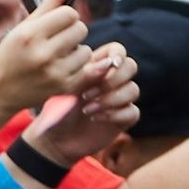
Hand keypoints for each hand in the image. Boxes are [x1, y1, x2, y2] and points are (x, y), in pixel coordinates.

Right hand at [0, 0, 89, 113]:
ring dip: (75, 50)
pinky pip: (86, 68)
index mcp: (29, 33)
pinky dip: (76, 66)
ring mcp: (54, 72)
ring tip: (56, 56)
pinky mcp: (64, 87)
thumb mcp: (25, 24)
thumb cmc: (10, 51)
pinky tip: (59, 68)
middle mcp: (42, 53)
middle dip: (71, 32)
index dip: (64, 17)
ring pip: (86, 50)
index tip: (53, 24)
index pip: (70, 14)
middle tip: (55, 39)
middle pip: (81, 29)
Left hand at [30, 44, 138, 165]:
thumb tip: (107, 64)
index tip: (110, 64)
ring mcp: (118, 99)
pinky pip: (133, 111)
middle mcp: (110, 80)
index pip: (117, 50)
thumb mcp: (66, 88)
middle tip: (88, 93)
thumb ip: (86, 74)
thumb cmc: (55, 108)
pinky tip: (95, 118)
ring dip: (111, 98)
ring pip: (133, 89)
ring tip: (86, 108)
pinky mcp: (123, 118)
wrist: (55, 138)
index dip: (118, 54)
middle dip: (114, 78)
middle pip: (131, 66)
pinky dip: (116, 114)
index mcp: (95, 67)